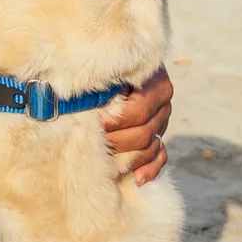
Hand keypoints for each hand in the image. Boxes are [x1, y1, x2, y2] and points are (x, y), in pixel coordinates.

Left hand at [103, 66, 172, 184]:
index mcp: (156, 84)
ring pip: (151, 147)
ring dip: (129, 157)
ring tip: (107, 161)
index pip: (139, 110)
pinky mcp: (160, 137)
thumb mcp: (108, 66)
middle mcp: (163, 104)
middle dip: (118, 141)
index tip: (96, 123)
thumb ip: (102, 78)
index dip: (117, 120)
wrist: (119, 65)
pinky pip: (161, 158)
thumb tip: (78, 92)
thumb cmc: (106, 63)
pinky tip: (135, 178)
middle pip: (144, 132)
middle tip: (95, 143)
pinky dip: (149, 169)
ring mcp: (163, 122)